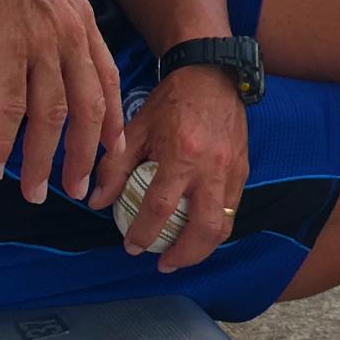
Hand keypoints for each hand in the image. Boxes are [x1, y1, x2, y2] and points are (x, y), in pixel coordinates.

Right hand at [0, 0, 122, 202]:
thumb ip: (56, 26)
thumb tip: (51, 59)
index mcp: (83, 23)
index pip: (107, 83)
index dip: (111, 123)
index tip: (111, 154)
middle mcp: (69, 37)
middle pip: (86, 111)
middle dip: (83, 157)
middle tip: (76, 192)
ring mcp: (39, 45)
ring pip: (49, 118)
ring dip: (41, 161)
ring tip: (33, 191)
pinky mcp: (3, 50)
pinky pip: (7, 110)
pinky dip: (1, 142)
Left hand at [93, 64, 248, 269]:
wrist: (212, 75)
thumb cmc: (171, 101)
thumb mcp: (136, 128)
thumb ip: (114, 166)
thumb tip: (96, 202)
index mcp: (182, 154)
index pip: (161, 207)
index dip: (144, 233)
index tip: (131, 247)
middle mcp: (211, 167)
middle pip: (204, 228)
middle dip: (183, 255)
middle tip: (164, 264)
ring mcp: (232, 171)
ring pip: (224, 224)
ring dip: (203, 248)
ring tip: (182, 255)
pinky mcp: (243, 170)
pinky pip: (232, 208)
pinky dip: (215, 226)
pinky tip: (197, 229)